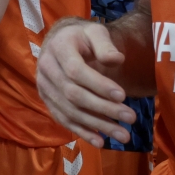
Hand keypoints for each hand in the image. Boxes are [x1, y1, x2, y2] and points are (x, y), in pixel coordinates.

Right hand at [36, 20, 136, 148]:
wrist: (61, 42)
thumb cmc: (82, 37)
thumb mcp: (95, 32)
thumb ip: (105, 45)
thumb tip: (117, 60)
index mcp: (58, 48)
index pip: (76, 71)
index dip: (99, 85)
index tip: (123, 95)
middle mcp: (46, 68)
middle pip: (74, 94)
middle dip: (103, 108)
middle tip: (131, 118)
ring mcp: (44, 87)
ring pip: (70, 111)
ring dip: (97, 125)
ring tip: (123, 134)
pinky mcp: (47, 101)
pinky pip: (63, 119)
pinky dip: (82, 132)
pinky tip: (101, 141)